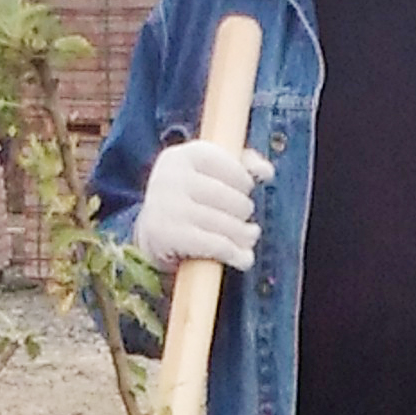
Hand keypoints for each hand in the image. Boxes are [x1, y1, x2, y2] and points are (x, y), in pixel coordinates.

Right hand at [138, 137, 272, 275]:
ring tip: (248, 238)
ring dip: (245, 236)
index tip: (241, 192)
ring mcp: (168, 207)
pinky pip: (216, 245)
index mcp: (183, 156)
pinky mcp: (168, 235)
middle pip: (232, 199)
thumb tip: (266, 172)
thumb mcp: (209, 172)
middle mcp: (172, 178)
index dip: (244, 184)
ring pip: (227, 224)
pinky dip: (234, 254)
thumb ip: (243, 163)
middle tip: (245, 222)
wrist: (149, 234)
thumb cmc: (188, 199)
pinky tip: (243, 258)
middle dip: (245, 213)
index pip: (234, 169)